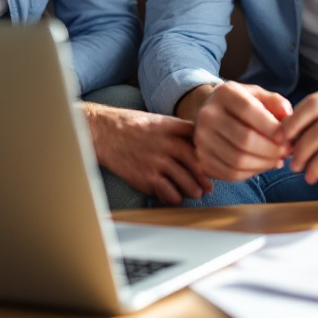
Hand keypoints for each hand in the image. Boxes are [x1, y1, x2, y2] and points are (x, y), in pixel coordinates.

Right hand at [85, 104, 211, 204]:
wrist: (103, 132)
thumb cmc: (130, 125)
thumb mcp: (157, 119)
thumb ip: (177, 129)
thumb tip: (197, 142)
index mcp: (171, 127)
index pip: (200, 142)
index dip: (210, 154)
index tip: (215, 163)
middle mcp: (167, 144)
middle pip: (197, 164)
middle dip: (205, 178)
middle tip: (209, 187)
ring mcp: (157, 162)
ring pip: (185, 182)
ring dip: (193, 191)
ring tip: (195, 194)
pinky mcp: (146, 178)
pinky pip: (168, 193)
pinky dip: (174, 197)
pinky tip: (174, 197)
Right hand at [183, 81, 293, 181]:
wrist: (213, 114)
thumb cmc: (242, 105)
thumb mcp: (258, 95)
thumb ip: (275, 102)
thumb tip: (287, 115)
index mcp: (224, 93)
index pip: (249, 110)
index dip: (271, 127)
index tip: (287, 137)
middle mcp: (207, 114)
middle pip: (244, 139)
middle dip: (271, 150)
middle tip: (287, 152)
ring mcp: (201, 138)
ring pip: (237, 160)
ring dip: (264, 164)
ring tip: (278, 160)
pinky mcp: (202, 158)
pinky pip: (230, 173)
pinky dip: (251, 173)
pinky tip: (263, 166)